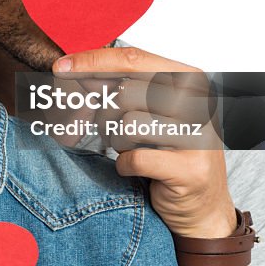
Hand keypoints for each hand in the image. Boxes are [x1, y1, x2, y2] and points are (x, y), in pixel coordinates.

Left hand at [54, 47, 236, 237]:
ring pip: (127, 125)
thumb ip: (119, 86)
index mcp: (190, 79)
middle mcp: (200, 103)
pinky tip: (136, 169)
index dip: (93, 62)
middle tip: (114, 131)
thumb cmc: (169, 149)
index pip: (134, 60)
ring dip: (117, 142)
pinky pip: (134, 159)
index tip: (61, 67)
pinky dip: (125, 166)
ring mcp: (200, 136)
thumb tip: (75, 69)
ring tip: (132, 149)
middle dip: (106, 114)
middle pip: (125, 92)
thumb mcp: (149, 109)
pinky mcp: (191, 169)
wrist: (203, 205)